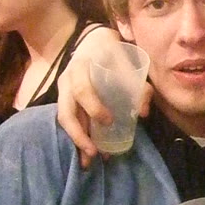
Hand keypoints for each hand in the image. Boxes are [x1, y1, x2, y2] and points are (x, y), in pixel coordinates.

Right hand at [56, 26, 151, 166]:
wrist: (93, 42)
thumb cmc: (113, 53)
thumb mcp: (127, 63)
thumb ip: (138, 86)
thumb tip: (142, 114)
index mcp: (81, 68)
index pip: (82, 90)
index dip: (94, 107)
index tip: (109, 121)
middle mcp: (67, 81)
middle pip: (66, 112)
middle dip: (78, 135)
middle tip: (94, 153)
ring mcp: (63, 92)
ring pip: (65, 120)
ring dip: (76, 141)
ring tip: (88, 162)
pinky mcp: (65, 100)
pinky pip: (69, 121)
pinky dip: (78, 136)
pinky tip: (88, 151)